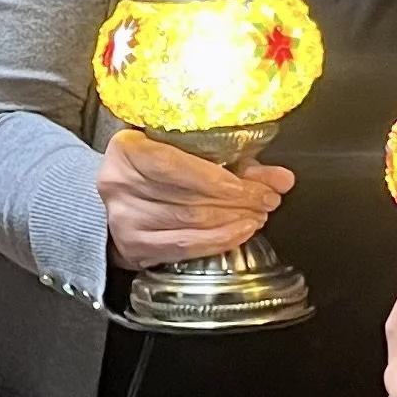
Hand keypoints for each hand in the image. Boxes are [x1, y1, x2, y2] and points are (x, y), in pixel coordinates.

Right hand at [98, 127, 293, 273]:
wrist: (115, 197)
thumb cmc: (154, 168)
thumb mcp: (188, 150)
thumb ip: (234, 159)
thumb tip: (282, 179)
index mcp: (128, 149)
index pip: (176, 166)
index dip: (221, 179)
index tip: (256, 185)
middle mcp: (120, 184)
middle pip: (190, 198)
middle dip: (238, 201)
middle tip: (267, 200)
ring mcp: (125, 219)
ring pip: (190, 223)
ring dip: (232, 221)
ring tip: (257, 215)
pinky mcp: (134, 247)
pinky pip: (184, 247)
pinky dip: (217, 241)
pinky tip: (239, 233)